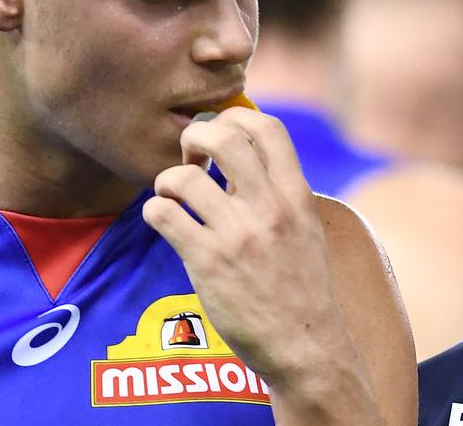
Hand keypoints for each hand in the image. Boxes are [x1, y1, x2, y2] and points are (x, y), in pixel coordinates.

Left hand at [141, 107, 348, 385]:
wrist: (306, 347)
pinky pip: (165, 214)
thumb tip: (248, 160)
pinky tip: (163, 221)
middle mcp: (270, 207)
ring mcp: (239, 234)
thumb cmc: (302, 291)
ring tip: (172, 196)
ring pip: (185, 176)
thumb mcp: (307, 230)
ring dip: (168, 179)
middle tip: (190, 156)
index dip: (237, 116)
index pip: (270, 127)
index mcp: (297, 196)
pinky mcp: (209, 261)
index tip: (222, 132)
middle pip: (224, 136)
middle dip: (196, 135)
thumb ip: (282, 194)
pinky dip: (155, 210)